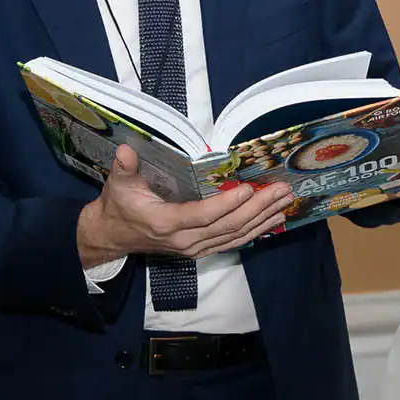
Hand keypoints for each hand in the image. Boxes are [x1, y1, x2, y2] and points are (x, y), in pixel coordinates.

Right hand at [77, 145, 293, 267]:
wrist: (114, 236)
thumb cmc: (120, 205)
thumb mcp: (118, 184)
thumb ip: (124, 168)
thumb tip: (125, 150)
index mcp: (167, 222)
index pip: (203, 215)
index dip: (226, 204)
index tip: (247, 188)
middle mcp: (185, 240)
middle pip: (228, 226)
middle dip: (258, 208)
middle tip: (281, 190)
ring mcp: (196, 247)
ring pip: (236, 235)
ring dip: (263, 219)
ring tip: (285, 202)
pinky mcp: (202, 249)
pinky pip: (234, 242)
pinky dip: (256, 231)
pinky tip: (273, 220)